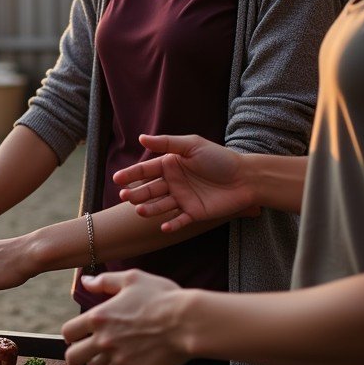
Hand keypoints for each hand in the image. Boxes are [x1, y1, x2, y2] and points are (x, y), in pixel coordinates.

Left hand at [62, 270, 190, 364]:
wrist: (188, 321)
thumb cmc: (162, 297)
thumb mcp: (132, 279)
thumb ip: (105, 281)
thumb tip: (86, 282)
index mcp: (99, 318)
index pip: (68, 333)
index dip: (72, 335)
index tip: (80, 336)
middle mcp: (104, 341)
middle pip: (74, 359)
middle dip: (81, 356)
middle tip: (92, 353)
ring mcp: (120, 360)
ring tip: (121, 358)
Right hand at [112, 134, 256, 232]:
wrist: (246, 177)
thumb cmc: (220, 158)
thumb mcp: (192, 145)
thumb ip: (166, 143)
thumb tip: (141, 137)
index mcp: (171, 165)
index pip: (146, 171)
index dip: (131, 175)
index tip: (117, 179)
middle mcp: (173, 182)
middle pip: (149, 189)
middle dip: (136, 194)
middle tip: (125, 197)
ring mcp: (182, 198)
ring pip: (160, 205)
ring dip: (149, 209)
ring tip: (139, 210)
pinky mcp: (194, 213)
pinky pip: (179, 220)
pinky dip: (171, 224)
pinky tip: (163, 227)